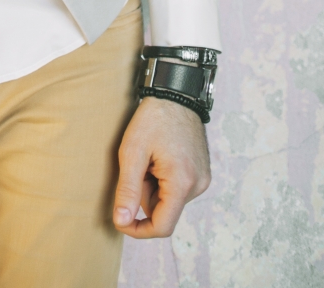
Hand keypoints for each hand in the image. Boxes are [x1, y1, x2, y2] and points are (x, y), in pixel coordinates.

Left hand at [113, 98, 210, 237]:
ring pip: (169, 199)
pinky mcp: (202, 172)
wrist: (176, 93)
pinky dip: (163, 179)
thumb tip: (121, 222)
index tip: (120, 221)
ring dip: (153, 186)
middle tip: (138, 165)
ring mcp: (202, 179)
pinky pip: (177, 189)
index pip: (162, 226)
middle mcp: (198, 186)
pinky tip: (160, 156)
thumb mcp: (132, 152)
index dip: (138, 230)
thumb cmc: (153, 119)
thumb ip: (127, 190)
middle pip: (163, 210)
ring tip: (150, 157)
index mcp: (183, 183)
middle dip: (144, 194)